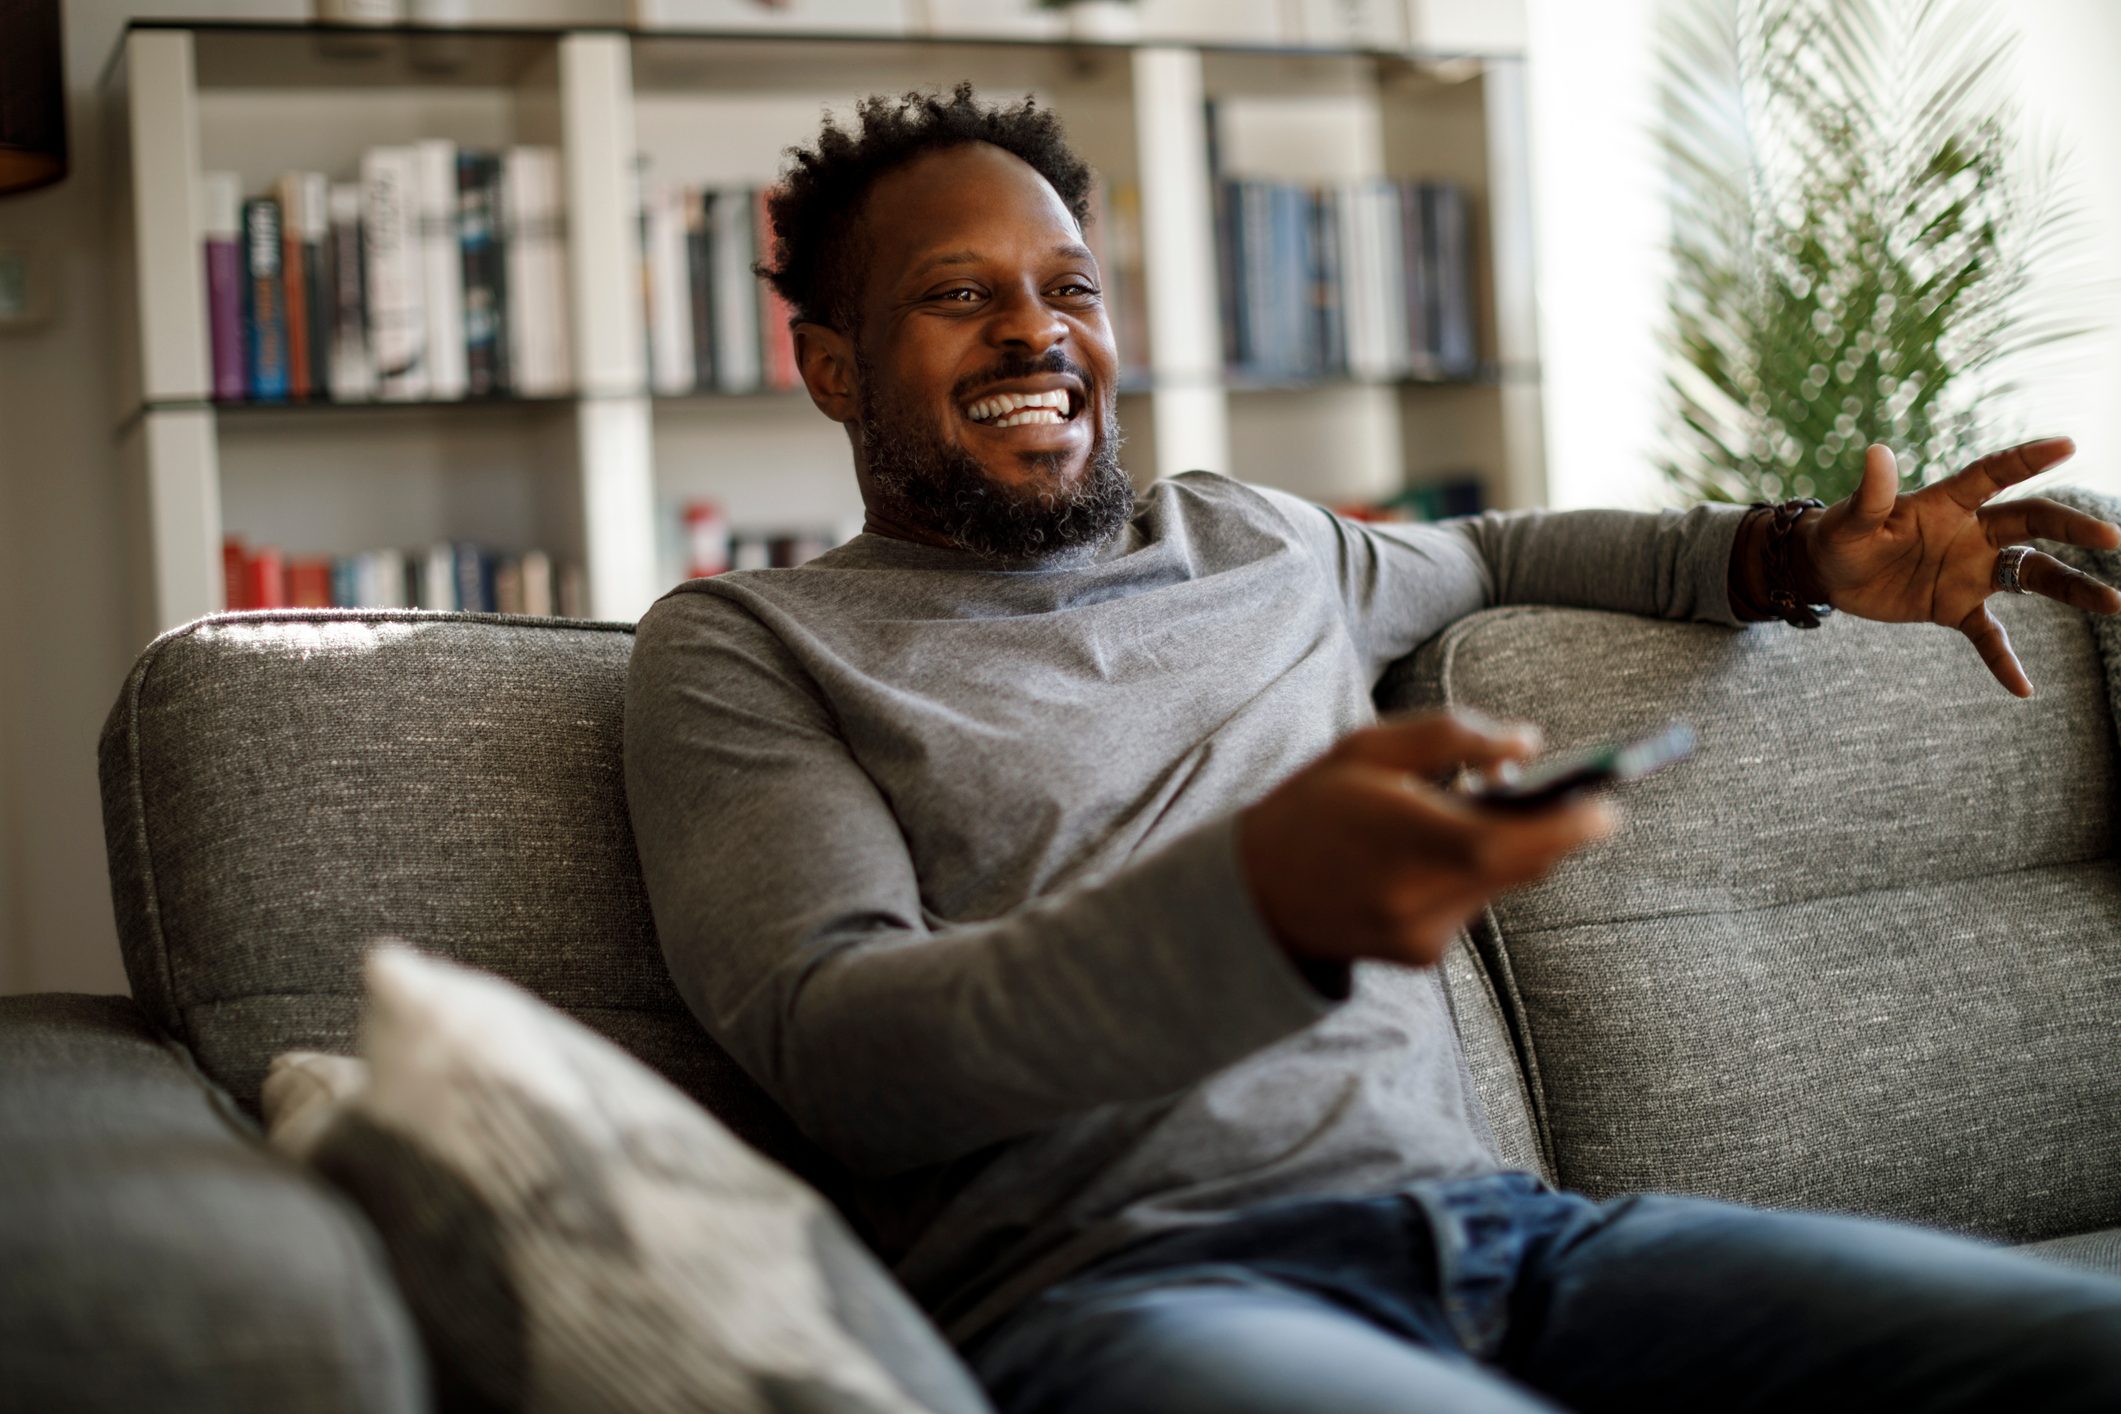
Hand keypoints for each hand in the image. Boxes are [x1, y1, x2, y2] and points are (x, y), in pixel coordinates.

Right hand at [1236, 710, 1619, 971]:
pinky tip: (1418, 857)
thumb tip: (1529, 743)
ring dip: (1498, 848)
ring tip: (1449, 815)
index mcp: (1414, 839)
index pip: (1521, 841)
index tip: (1608, 803)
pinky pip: (1474, 904)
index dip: (1576, 824)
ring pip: (1502, 884)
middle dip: (1544, 827)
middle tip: (1533, 789)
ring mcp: (1428, 934)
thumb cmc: (1309, 809)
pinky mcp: (1425, 955)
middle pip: (1526, 864)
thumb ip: (1451, 737)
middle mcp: (1427, 897)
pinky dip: (1467, 875)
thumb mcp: (1366, 750)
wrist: (1251, 896)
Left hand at [1801, 438, 2120, 696]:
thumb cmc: (1840, 535)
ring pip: (2032, 576)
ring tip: (2114, 604)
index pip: (1993, 475)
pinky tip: (2023, 689)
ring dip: (2071, 588)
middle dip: (2072, 529)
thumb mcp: (1851, 519)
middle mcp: (1970, 534)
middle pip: (2031, 524)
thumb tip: (1877, 451)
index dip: (2027, 459)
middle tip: (2111, 538)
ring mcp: (1969, 572)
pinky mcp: (1955, 607)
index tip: (2068, 444)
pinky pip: (1989, 636)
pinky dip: (2003, 660)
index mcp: (1947, 503)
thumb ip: (1871, 494)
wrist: (1828, 573)